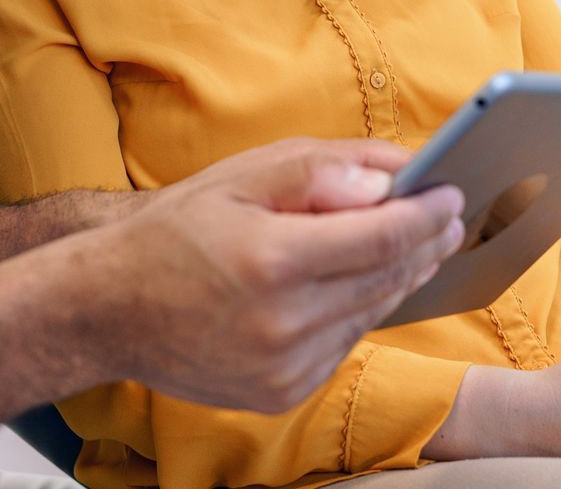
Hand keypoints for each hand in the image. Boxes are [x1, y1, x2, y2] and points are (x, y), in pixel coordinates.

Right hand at [89, 138, 464, 411]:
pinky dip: (358, 311)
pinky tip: (358, 284)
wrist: (107, 310)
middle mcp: (283, 321)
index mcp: (272, 259)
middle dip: (424, 243)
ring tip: (417, 245)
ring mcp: (284, 365)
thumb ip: (320, 170)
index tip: (453, 194)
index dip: (426, 214)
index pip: (381, 236)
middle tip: (449, 217)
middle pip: (385, 278)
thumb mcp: (239, 177)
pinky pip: (342, 345)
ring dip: (398, 277)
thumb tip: (390, 179)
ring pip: (370, 314)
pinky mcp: (281, 391)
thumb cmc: (174, 231)